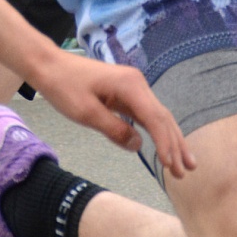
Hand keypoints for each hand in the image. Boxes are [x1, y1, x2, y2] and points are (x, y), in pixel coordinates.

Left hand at [30, 47, 195, 179]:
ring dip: (171, 139)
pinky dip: (158, 131)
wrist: (50, 66)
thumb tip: (138, 145)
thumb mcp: (86, 113)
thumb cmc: (65, 87)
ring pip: (158, 115)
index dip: (165, 144)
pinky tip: (165, 145)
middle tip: (186, 171)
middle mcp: (137, 83)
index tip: (172, 167)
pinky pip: (147, 114)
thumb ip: (114, 129)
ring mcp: (133, 87)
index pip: (155, 119)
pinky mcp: (126, 92)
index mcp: (130, 86)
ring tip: (185, 163)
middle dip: (176, 144)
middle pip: (163, 117)